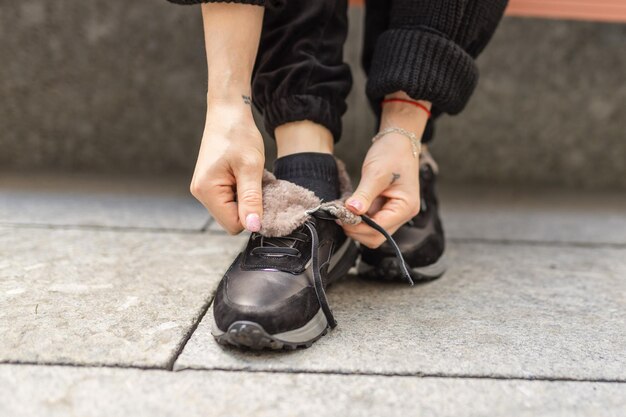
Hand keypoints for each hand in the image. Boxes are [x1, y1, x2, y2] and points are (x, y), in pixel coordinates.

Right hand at [190, 105, 264, 233]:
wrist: (228, 112)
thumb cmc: (239, 135)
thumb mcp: (251, 168)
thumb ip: (251, 200)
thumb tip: (253, 227)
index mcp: (207, 191)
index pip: (233, 225)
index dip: (252, 216)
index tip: (262, 196)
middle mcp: (200, 193)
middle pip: (230, 220)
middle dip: (248, 207)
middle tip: (256, 183)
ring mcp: (204, 189)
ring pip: (231, 211)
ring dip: (245, 199)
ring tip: (249, 177)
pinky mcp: (210, 184)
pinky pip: (229, 200)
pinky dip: (241, 193)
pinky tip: (244, 177)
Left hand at [343, 132, 420, 247]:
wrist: (398, 142)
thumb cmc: (391, 154)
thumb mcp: (375, 173)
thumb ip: (364, 194)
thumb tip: (352, 211)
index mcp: (405, 207)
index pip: (379, 229)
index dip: (359, 227)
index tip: (341, 216)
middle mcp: (403, 214)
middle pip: (376, 236)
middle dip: (356, 229)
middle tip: (340, 215)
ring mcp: (395, 213)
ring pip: (372, 232)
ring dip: (356, 225)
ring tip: (343, 210)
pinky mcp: (386, 209)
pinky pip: (371, 221)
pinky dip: (358, 218)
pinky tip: (350, 207)